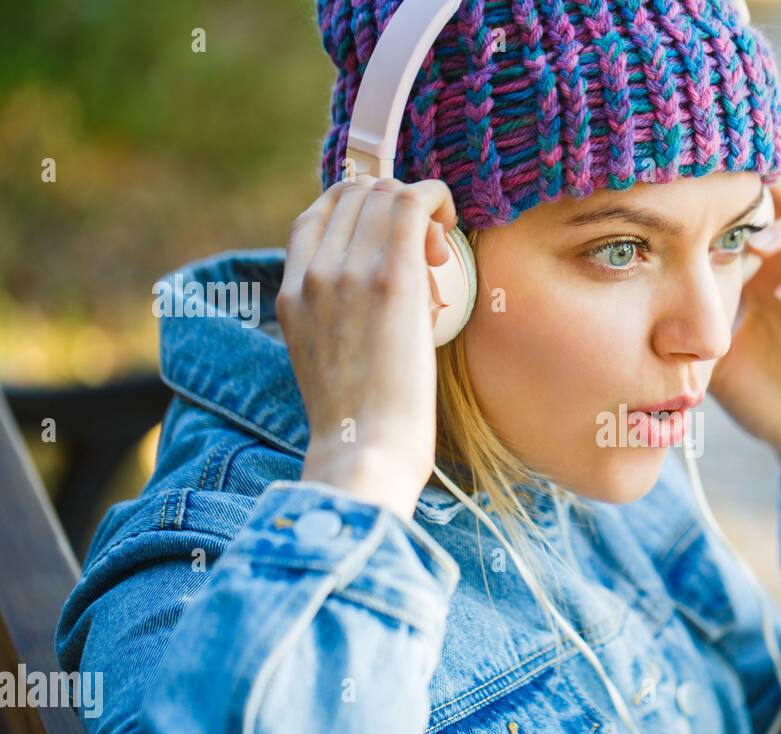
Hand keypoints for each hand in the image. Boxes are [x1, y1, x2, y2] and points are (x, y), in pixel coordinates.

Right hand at [276, 174, 458, 517]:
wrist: (365, 451)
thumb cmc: (362, 423)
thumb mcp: (327, 360)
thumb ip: (336, 318)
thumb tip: (373, 297)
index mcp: (291, 293)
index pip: (316, 216)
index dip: (360, 210)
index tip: (392, 238)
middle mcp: (313, 275)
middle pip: (354, 197)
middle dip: (394, 207)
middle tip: (426, 251)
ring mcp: (347, 272)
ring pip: (384, 195)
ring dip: (419, 208)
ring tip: (438, 252)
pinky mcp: (391, 280)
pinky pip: (412, 203)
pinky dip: (436, 197)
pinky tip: (450, 217)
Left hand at [708, 170, 780, 543]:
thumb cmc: (757, 395)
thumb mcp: (706, 354)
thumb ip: (682, 322)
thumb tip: (629, 299)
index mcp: (759, 269)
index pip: (747, 212)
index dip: (723, 197)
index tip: (688, 193)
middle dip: (763, 190)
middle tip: (729, 194)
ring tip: (753, 244)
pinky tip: (780, 295)